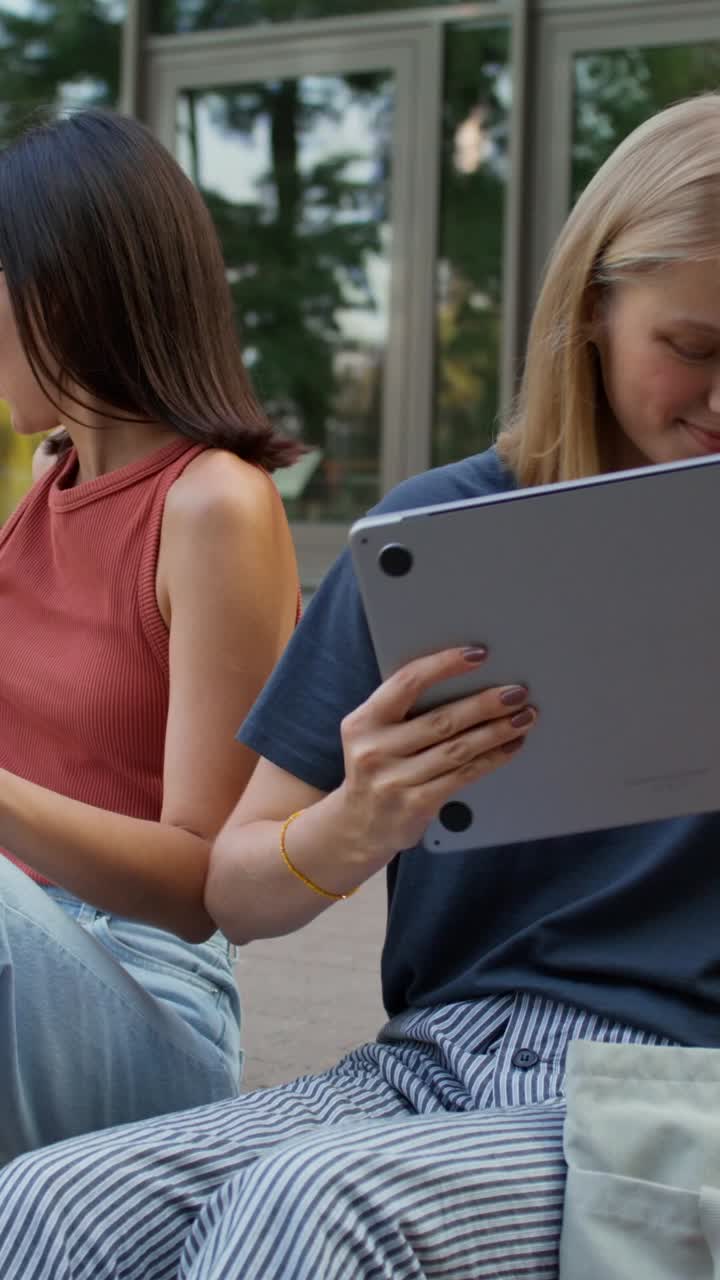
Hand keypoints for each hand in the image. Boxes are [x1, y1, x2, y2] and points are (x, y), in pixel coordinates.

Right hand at [337, 646, 535, 859]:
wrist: (360, 826)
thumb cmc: (377, 769)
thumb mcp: (374, 734)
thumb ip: (405, 710)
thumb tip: (466, 681)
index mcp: (363, 721)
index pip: (407, 682)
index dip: (445, 665)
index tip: (478, 655)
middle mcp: (375, 749)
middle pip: (441, 719)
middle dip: (485, 704)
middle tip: (516, 693)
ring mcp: (394, 780)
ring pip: (458, 749)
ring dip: (496, 731)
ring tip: (523, 718)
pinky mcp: (416, 804)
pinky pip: (463, 775)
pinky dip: (492, 759)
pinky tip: (509, 747)